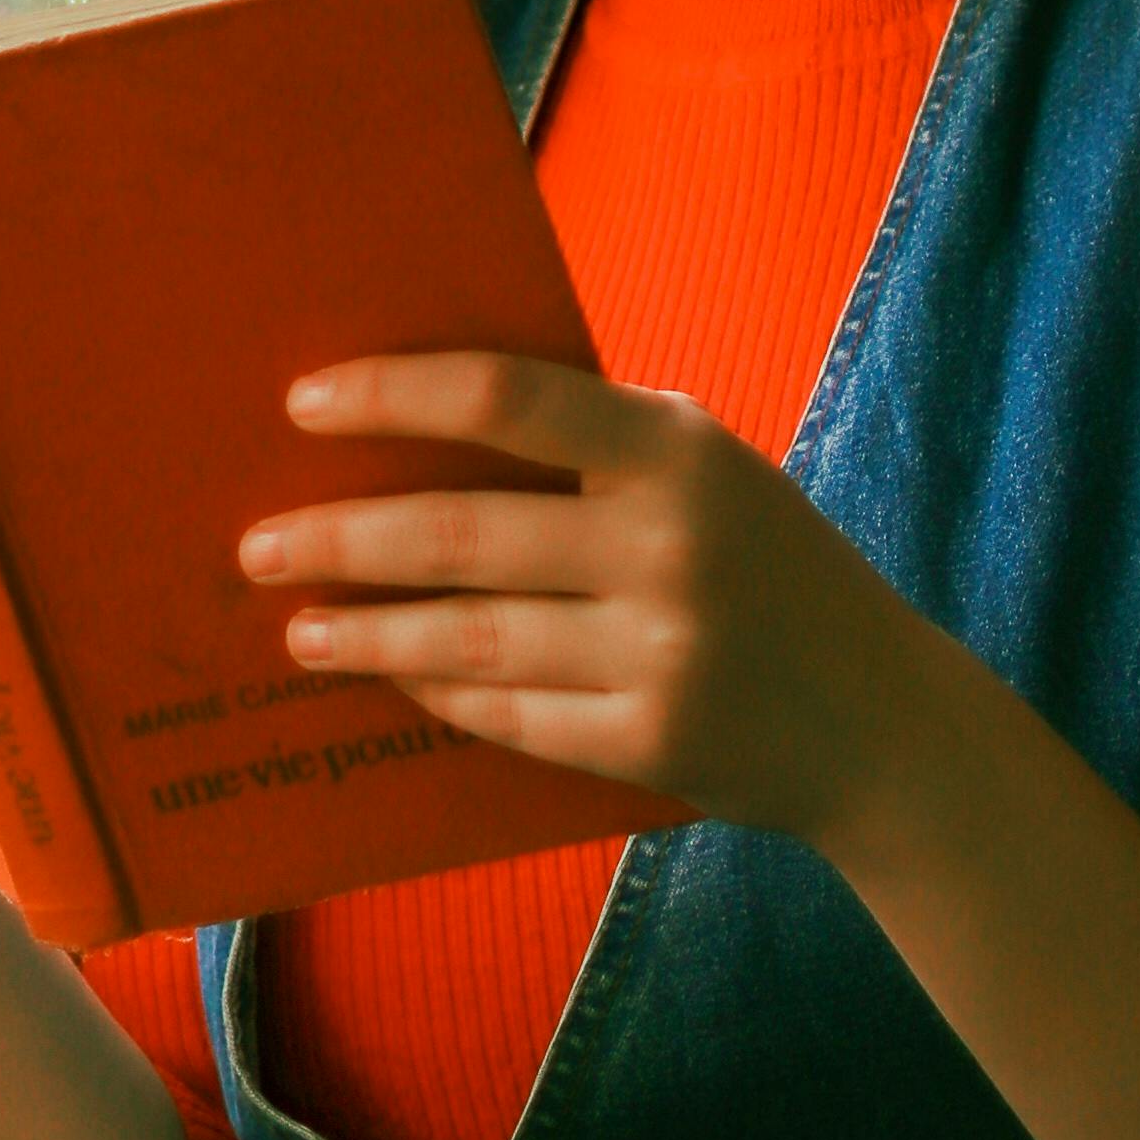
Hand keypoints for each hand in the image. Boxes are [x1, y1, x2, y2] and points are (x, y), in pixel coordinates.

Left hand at [245, 356, 973, 860]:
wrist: (883, 717)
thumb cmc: (771, 567)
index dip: (392, 395)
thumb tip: (420, 421)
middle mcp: (669, 545)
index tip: (302, 403)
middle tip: (256, 547)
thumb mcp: (711, 471)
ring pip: (466, 638)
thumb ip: (597, 446)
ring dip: (365, 632)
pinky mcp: (648, 744)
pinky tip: (393, 680)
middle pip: (459, 533)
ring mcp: (658, 653)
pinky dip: (440, 695)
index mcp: (678, 450)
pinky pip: (506, 714)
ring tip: (297, 628)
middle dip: (338, 539)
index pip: (505, 398)